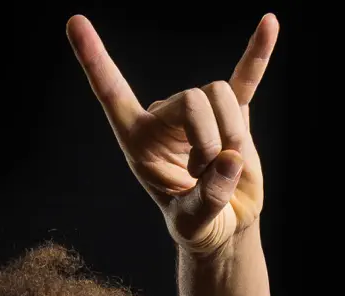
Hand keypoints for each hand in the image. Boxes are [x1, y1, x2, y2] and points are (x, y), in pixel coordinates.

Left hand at [66, 13, 278, 257]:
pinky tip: (269, 24)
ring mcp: (200, 113)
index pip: (112, 94)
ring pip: (220, 95)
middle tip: (209, 173)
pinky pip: (245, 79)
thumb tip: (230, 159)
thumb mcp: (194, 224)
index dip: (95, 59)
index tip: (75, 21)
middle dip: (209, 139)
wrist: (225, 226)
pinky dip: (257, 55)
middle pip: (192, 99)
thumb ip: (208, 199)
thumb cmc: (197, 225)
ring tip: (225, 166)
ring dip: (231, 135)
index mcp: (139, 141)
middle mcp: (164, 119)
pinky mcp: (233, 114)